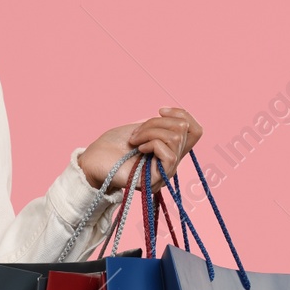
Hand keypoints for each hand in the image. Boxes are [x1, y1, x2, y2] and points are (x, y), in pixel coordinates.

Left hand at [78, 107, 202, 192]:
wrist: (93, 160)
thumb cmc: (112, 145)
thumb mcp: (141, 127)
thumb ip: (162, 125)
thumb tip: (180, 118)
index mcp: (169, 148)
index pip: (196, 131)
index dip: (183, 114)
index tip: (160, 110)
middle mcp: (171, 161)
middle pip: (183, 129)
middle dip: (156, 123)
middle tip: (136, 133)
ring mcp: (166, 171)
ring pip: (176, 138)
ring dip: (150, 132)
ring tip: (134, 140)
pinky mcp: (158, 179)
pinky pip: (168, 152)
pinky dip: (151, 143)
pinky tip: (138, 148)